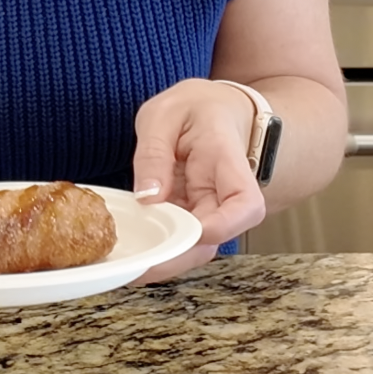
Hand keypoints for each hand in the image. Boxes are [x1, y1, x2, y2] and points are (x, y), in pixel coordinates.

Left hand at [131, 78, 265, 282]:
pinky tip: (132, 252)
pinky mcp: (195, 215)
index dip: (222, 227)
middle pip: (217, 238)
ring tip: (126, 265)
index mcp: (227, 159)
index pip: (246, 205)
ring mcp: (212, 208)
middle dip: (177, 257)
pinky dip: (158, 248)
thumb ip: (153, 153)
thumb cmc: (196, 107)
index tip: (187, 233)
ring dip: (165, 258)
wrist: (217, 109)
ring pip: (197, 246)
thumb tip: (148, 199)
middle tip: (136, 266)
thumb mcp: (164, 114)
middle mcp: (226, 192)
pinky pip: (181, 238)